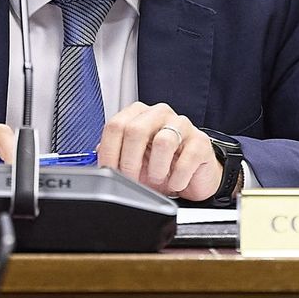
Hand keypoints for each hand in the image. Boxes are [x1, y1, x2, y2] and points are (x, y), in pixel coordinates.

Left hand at [97, 104, 220, 200]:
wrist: (193, 175)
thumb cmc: (162, 165)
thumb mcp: (134, 160)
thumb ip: (115, 155)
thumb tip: (97, 158)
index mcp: (139, 115)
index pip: (116, 125)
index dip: (109, 152)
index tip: (109, 171)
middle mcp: (159, 115)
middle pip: (136, 130)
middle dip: (129, 161)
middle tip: (131, 179)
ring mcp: (182, 125)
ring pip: (163, 141)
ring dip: (156, 169)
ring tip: (156, 179)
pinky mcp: (201, 141)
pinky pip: (186, 159)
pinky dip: (177, 178)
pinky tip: (175, 182)